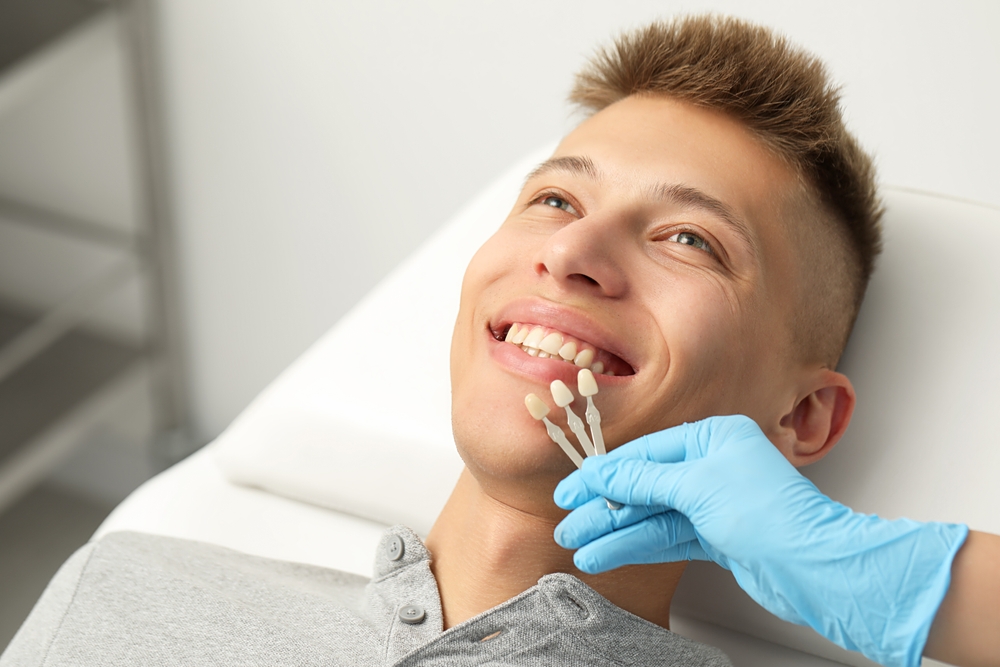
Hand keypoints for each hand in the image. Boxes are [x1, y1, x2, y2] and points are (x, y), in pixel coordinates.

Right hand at [553, 415, 967, 666]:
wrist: (816, 569)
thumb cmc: (773, 515)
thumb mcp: (697, 486)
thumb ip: (644, 480)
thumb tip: (604, 475)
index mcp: (714, 437)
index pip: (645, 454)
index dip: (604, 473)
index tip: (573, 489)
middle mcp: (714, 466)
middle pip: (645, 486)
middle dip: (604, 506)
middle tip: (570, 521)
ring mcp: (716, 503)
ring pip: (652, 516)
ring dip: (615, 531)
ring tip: (580, 545)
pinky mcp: (718, 537)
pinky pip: (667, 537)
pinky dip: (637, 546)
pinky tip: (608, 553)